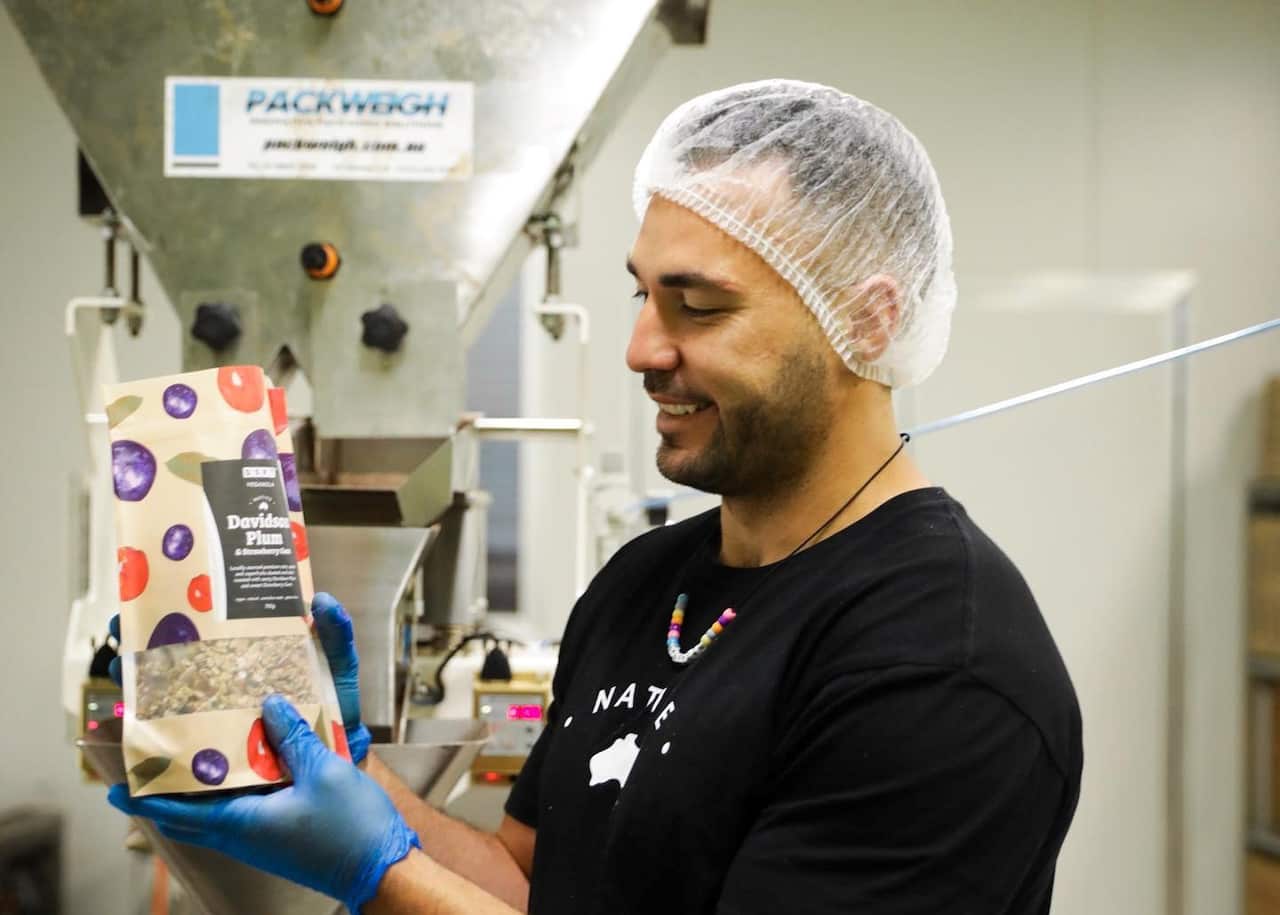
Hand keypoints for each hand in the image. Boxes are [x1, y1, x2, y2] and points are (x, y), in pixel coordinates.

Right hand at [108, 594, 371, 764]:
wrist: (342, 768)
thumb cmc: (335, 714)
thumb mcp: (337, 672)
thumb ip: (335, 639)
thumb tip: (321, 600)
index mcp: (243, 667)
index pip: (197, 639)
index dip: (166, 621)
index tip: (140, 610)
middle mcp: (220, 700)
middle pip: (169, 676)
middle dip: (140, 659)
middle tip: (123, 647)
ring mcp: (214, 738)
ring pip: (163, 724)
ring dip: (136, 707)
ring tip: (121, 691)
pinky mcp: (216, 779)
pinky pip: (177, 785)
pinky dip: (150, 787)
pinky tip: (125, 788)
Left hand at [109, 695, 417, 912]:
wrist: (383, 869)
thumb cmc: (352, 828)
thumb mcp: (324, 770)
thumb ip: (294, 737)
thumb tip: (269, 705)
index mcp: (242, 822)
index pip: (177, 811)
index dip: (145, 798)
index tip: (117, 787)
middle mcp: (243, 835)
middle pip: (190, 815)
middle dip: (166, 792)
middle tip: (152, 763)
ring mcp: (261, 839)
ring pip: (214, 814)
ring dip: (198, 790)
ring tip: (192, 757)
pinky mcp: (279, 837)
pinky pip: (240, 813)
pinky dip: (230, 791)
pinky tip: (245, 765)